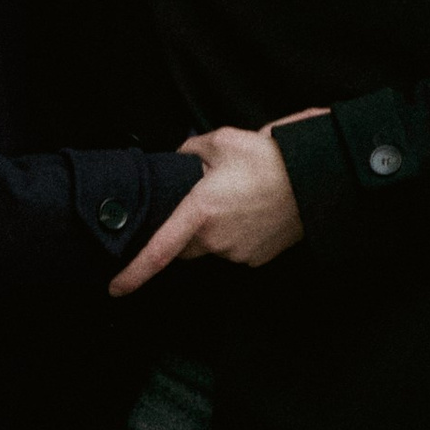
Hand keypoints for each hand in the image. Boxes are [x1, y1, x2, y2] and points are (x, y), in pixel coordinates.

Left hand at [107, 114, 324, 296]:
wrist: (315, 178)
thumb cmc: (268, 158)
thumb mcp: (221, 141)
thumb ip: (190, 152)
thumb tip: (180, 160)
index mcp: (199, 212)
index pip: (159, 251)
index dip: (134, 273)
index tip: (115, 289)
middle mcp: (215, 239)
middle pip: (183, 246)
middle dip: (183, 231)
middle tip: (205, 201)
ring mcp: (237, 253)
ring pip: (210, 248)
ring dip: (213, 230)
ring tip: (237, 200)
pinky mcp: (256, 259)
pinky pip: (233, 250)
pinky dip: (235, 236)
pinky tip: (252, 213)